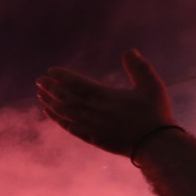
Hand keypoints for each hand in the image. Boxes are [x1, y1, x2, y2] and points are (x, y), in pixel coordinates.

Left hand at [36, 49, 175, 155]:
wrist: (156, 145)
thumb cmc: (155, 113)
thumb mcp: (152, 86)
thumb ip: (139, 68)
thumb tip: (129, 51)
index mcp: (106, 97)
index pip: (78, 84)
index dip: (63, 77)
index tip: (51, 71)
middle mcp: (94, 112)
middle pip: (66, 98)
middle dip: (51, 88)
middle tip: (39, 81)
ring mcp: (91, 126)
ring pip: (65, 113)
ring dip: (51, 103)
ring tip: (40, 95)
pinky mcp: (92, 138)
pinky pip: (69, 128)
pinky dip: (57, 120)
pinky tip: (49, 113)